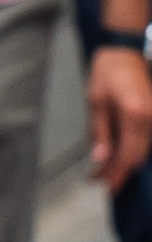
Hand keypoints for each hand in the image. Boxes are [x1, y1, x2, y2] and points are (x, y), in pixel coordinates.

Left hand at [88, 45, 151, 193]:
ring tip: (101, 171)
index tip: (106, 188)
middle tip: (99, 182)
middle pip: (138, 157)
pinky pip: (143, 141)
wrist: (124, 54)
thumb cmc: (108, 73)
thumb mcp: (96, 103)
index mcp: (136, 114)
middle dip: (118, 171)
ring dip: (123, 162)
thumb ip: (100, 132)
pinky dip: (129, 150)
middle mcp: (151, 119)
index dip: (118, 174)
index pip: (129, 155)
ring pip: (141, 151)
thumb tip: (101, 158)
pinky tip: (113, 155)